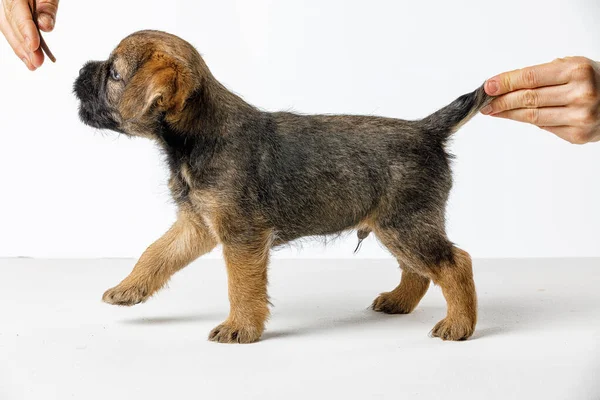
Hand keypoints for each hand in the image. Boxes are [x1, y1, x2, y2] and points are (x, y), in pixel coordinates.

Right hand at [0, 0, 58, 69]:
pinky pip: (8, 25)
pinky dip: (17, 40)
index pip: (17, 11)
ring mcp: (3, 3)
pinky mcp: (7, 9)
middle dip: (23, 45)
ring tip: (32, 65)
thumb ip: (48, 7)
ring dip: (19, 47)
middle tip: (36, 63)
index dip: (25, 30)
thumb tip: (45, 27)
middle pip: (10, 22)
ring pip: (6, 26)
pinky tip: (26, 54)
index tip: (33, 46)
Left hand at [481, 57, 599, 143]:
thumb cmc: (595, 80)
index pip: (530, 78)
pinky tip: (516, 116)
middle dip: (501, 101)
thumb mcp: (573, 67)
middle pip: (528, 99)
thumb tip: (504, 86)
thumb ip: (543, 75)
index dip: (506, 83)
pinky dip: (528, 121)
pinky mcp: (578, 135)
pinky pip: (545, 127)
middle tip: (485, 103)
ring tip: (494, 111)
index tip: (488, 86)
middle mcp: (581, 94)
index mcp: (577, 71)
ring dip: (508, 114)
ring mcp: (580, 117)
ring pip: (532, 117)